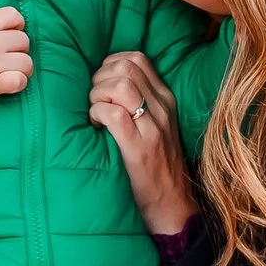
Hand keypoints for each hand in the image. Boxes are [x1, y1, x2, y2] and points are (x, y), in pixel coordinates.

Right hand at [0, 7, 32, 101]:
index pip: (14, 15)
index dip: (17, 25)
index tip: (11, 33)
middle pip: (24, 41)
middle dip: (19, 49)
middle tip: (10, 57)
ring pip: (27, 62)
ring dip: (22, 67)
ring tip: (14, 71)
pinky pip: (20, 81)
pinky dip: (19, 83)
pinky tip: (10, 84)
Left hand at [89, 51, 197, 235]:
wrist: (172, 207)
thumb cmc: (155, 168)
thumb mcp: (155, 127)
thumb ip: (138, 102)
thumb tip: (104, 82)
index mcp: (165, 100)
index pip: (137, 59)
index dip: (109, 64)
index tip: (100, 84)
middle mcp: (162, 109)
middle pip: (126, 67)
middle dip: (100, 77)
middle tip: (93, 100)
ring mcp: (153, 127)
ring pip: (120, 86)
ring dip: (97, 95)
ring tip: (94, 114)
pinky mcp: (139, 148)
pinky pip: (113, 114)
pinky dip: (97, 114)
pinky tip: (95, 127)